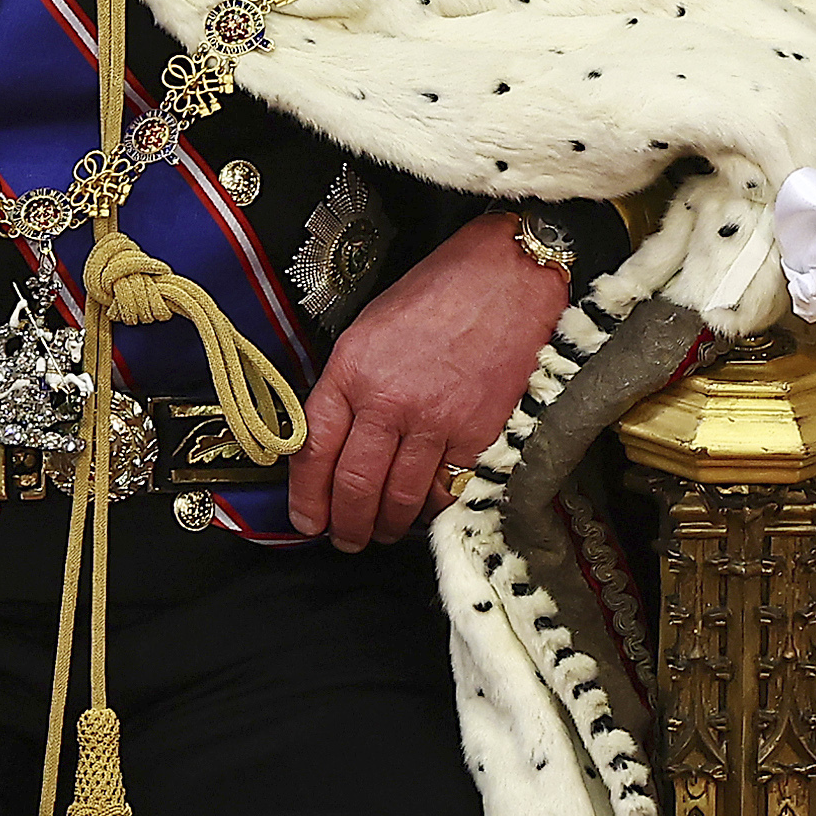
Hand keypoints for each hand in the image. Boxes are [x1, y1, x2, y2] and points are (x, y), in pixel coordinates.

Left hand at [296, 205, 574, 549]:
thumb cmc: (440, 292)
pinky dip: (430, 507)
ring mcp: (436, 422)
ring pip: (399, 499)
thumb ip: (347, 384)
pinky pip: (445, 490)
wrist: (510, 276)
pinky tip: (423, 507)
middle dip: (345, 525)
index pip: (314, 450)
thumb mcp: (370, 327)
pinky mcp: (477, 434)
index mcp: (353, 369)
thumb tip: (331, 438)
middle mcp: (389, 400)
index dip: (306, 496)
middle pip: (355, 486)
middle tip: (345, 538)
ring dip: (387, 526)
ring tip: (382, 531)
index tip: (307, 519)